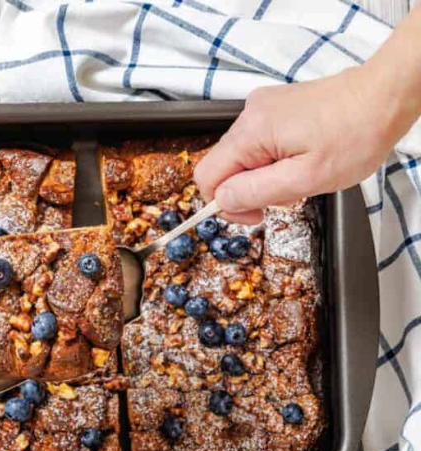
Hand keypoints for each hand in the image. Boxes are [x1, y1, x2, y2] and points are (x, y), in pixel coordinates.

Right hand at [194, 67, 400, 223]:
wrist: (385, 95)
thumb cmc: (356, 134)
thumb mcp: (306, 178)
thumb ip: (256, 192)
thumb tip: (222, 200)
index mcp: (251, 132)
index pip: (207, 177)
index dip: (225, 204)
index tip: (255, 213)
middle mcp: (249, 114)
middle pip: (224, 166)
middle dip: (250, 189)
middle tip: (286, 195)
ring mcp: (262, 107)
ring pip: (242, 157)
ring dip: (264, 175)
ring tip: (301, 174)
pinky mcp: (275, 107)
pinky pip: (259, 142)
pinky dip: (274, 158)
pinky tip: (302, 158)